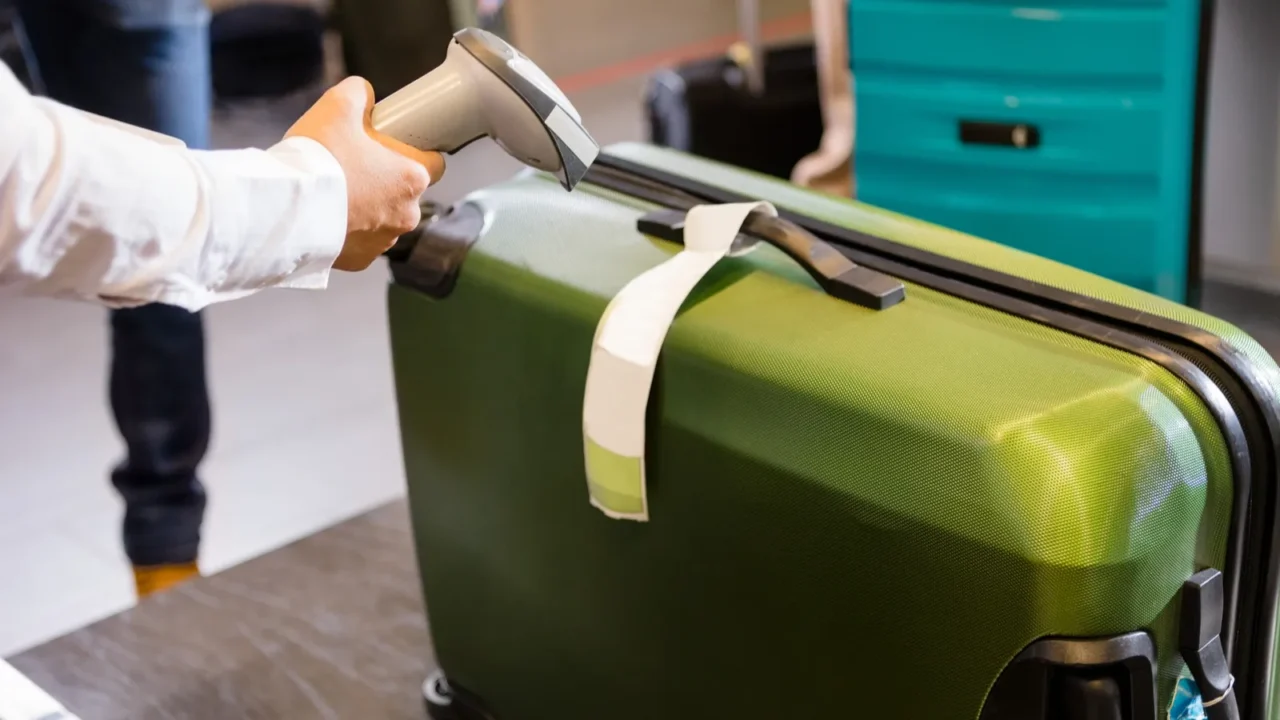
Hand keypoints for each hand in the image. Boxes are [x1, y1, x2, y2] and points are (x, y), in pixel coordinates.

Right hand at [285, 77, 446, 270]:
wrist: (286, 210)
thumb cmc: (319, 159)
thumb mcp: (337, 106)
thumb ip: (358, 93)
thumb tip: (364, 94)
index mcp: (412, 179)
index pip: (433, 164)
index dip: (413, 152)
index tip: (391, 147)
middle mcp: (407, 215)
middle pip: (404, 192)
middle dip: (384, 180)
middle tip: (353, 166)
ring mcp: (384, 241)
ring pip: (383, 218)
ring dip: (367, 207)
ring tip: (336, 193)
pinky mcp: (361, 260)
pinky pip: (360, 241)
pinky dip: (348, 230)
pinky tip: (328, 216)